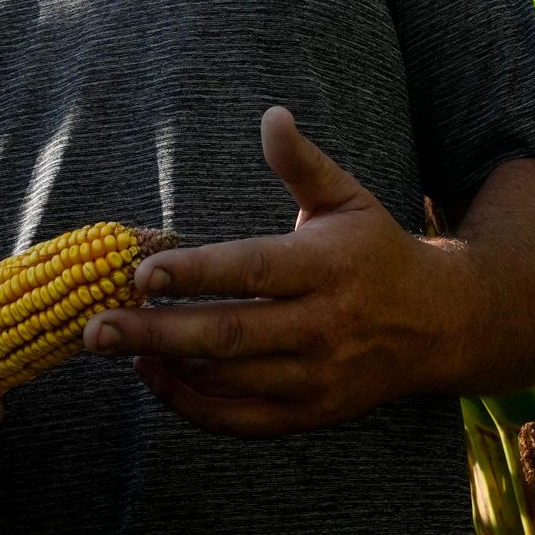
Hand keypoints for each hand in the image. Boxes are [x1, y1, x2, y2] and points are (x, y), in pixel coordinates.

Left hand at [85, 107, 465, 436]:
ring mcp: (316, 377)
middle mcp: (322, 327)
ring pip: (228, 381)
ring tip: (114, 343)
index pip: (251, 272)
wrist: (439, 327)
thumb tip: (271, 114)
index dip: (195, 275)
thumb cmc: (375, 252)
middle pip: (228, 336)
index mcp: (326, 267)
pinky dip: (190, 405)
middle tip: (95, 327)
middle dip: (155, 333)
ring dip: (165, 367)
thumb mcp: (347, 198)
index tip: (142, 273)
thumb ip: (302, 163)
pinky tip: (152, 377)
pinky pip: (239, 419)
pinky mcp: (309, 414)